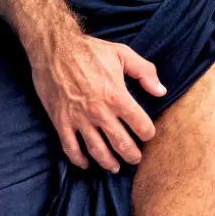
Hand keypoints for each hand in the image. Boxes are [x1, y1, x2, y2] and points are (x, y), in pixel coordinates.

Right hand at [28, 29, 165, 171]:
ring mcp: (79, 119)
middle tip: (135, 159)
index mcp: (116, 96)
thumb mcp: (122, 53)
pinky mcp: (62, 122)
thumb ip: (145, 72)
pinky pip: (71, 148)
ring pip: (97, 151)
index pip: (140, 124)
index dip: (147, 133)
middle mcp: (99, 112)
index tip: (147, 135)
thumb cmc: (89, 50)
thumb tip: (161, 91)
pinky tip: (86, 164)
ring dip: (109, 163)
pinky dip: (79, 160)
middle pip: (121, 144)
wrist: (53, 48)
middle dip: (132, 155)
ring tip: (115, 167)